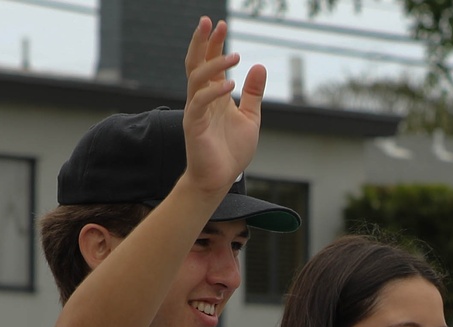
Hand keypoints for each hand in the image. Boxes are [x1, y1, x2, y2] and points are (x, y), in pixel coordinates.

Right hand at [182, 19, 266, 195]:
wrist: (220, 178)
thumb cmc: (231, 150)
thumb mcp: (250, 118)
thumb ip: (253, 93)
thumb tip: (259, 66)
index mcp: (214, 95)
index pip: (209, 62)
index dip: (214, 43)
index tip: (221, 24)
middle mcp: (201, 98)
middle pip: (196, 62)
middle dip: (203, 42)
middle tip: (212, 22)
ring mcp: (196, 110)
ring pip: (197, 78)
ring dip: (215, 65)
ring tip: (235, 56)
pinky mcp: (194, 125)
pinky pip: (200, 102)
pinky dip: (215, 92)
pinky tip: (231, 85)